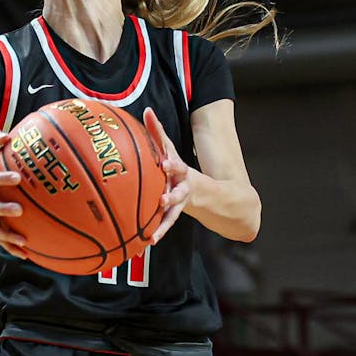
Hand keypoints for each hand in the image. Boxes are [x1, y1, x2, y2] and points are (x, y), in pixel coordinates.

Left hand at [143, 108, 191, 245]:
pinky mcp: (174, 215)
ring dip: (163, 225)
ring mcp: (180, 204)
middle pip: (179, 193)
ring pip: (173, 215)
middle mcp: (182, 188)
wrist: (208, 192)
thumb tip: (147, 110)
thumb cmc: (177, 166)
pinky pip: (164, 225)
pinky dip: (157, 233)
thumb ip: (158, 131)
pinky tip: (146, 245)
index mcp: (180, 171)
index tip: (165, 164)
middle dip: (172, 197)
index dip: (172, 165)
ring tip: (153, 237)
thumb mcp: (171, 150)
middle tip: (163, 201)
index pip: (177, 166)